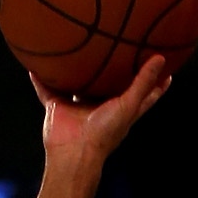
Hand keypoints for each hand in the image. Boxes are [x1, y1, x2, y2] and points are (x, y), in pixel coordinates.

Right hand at [33, 55, 170, 170]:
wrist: (74, 152)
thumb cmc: (104, 133)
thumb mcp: (128, 105)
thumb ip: (143, 83)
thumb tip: (160, 59)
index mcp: (120, 108)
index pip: (141, 92)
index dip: (153, 79)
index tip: (161, 62)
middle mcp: (100, 106)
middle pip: (109, 84)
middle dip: (114, 68)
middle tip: (119, 44)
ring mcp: (78, 107)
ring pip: (78, 83)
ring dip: (76, 70)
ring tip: (77, 48)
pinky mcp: (57, 107)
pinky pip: (46, 90)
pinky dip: (40, 80)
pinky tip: (35, 65)